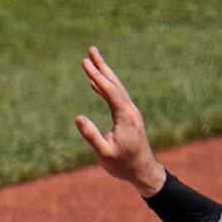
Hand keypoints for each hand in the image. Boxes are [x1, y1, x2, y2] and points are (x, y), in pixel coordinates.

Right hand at [75, 46, 164, 198]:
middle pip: (114, 83)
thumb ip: (92, 136)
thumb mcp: (104, 154)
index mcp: (125, 117)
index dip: (96, 75)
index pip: (109, 90)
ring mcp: (130, 113)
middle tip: (91, 50)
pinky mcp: (128, 117)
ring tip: (93, 61)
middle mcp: (130, 110)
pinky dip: (105, 88)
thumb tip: (78, 118)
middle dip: (102, 66)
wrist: (143, 171)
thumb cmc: (122, 165)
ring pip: (116, 88)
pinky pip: (115, 97)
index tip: (85, 62)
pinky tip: (96, 84)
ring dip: (104, 73)